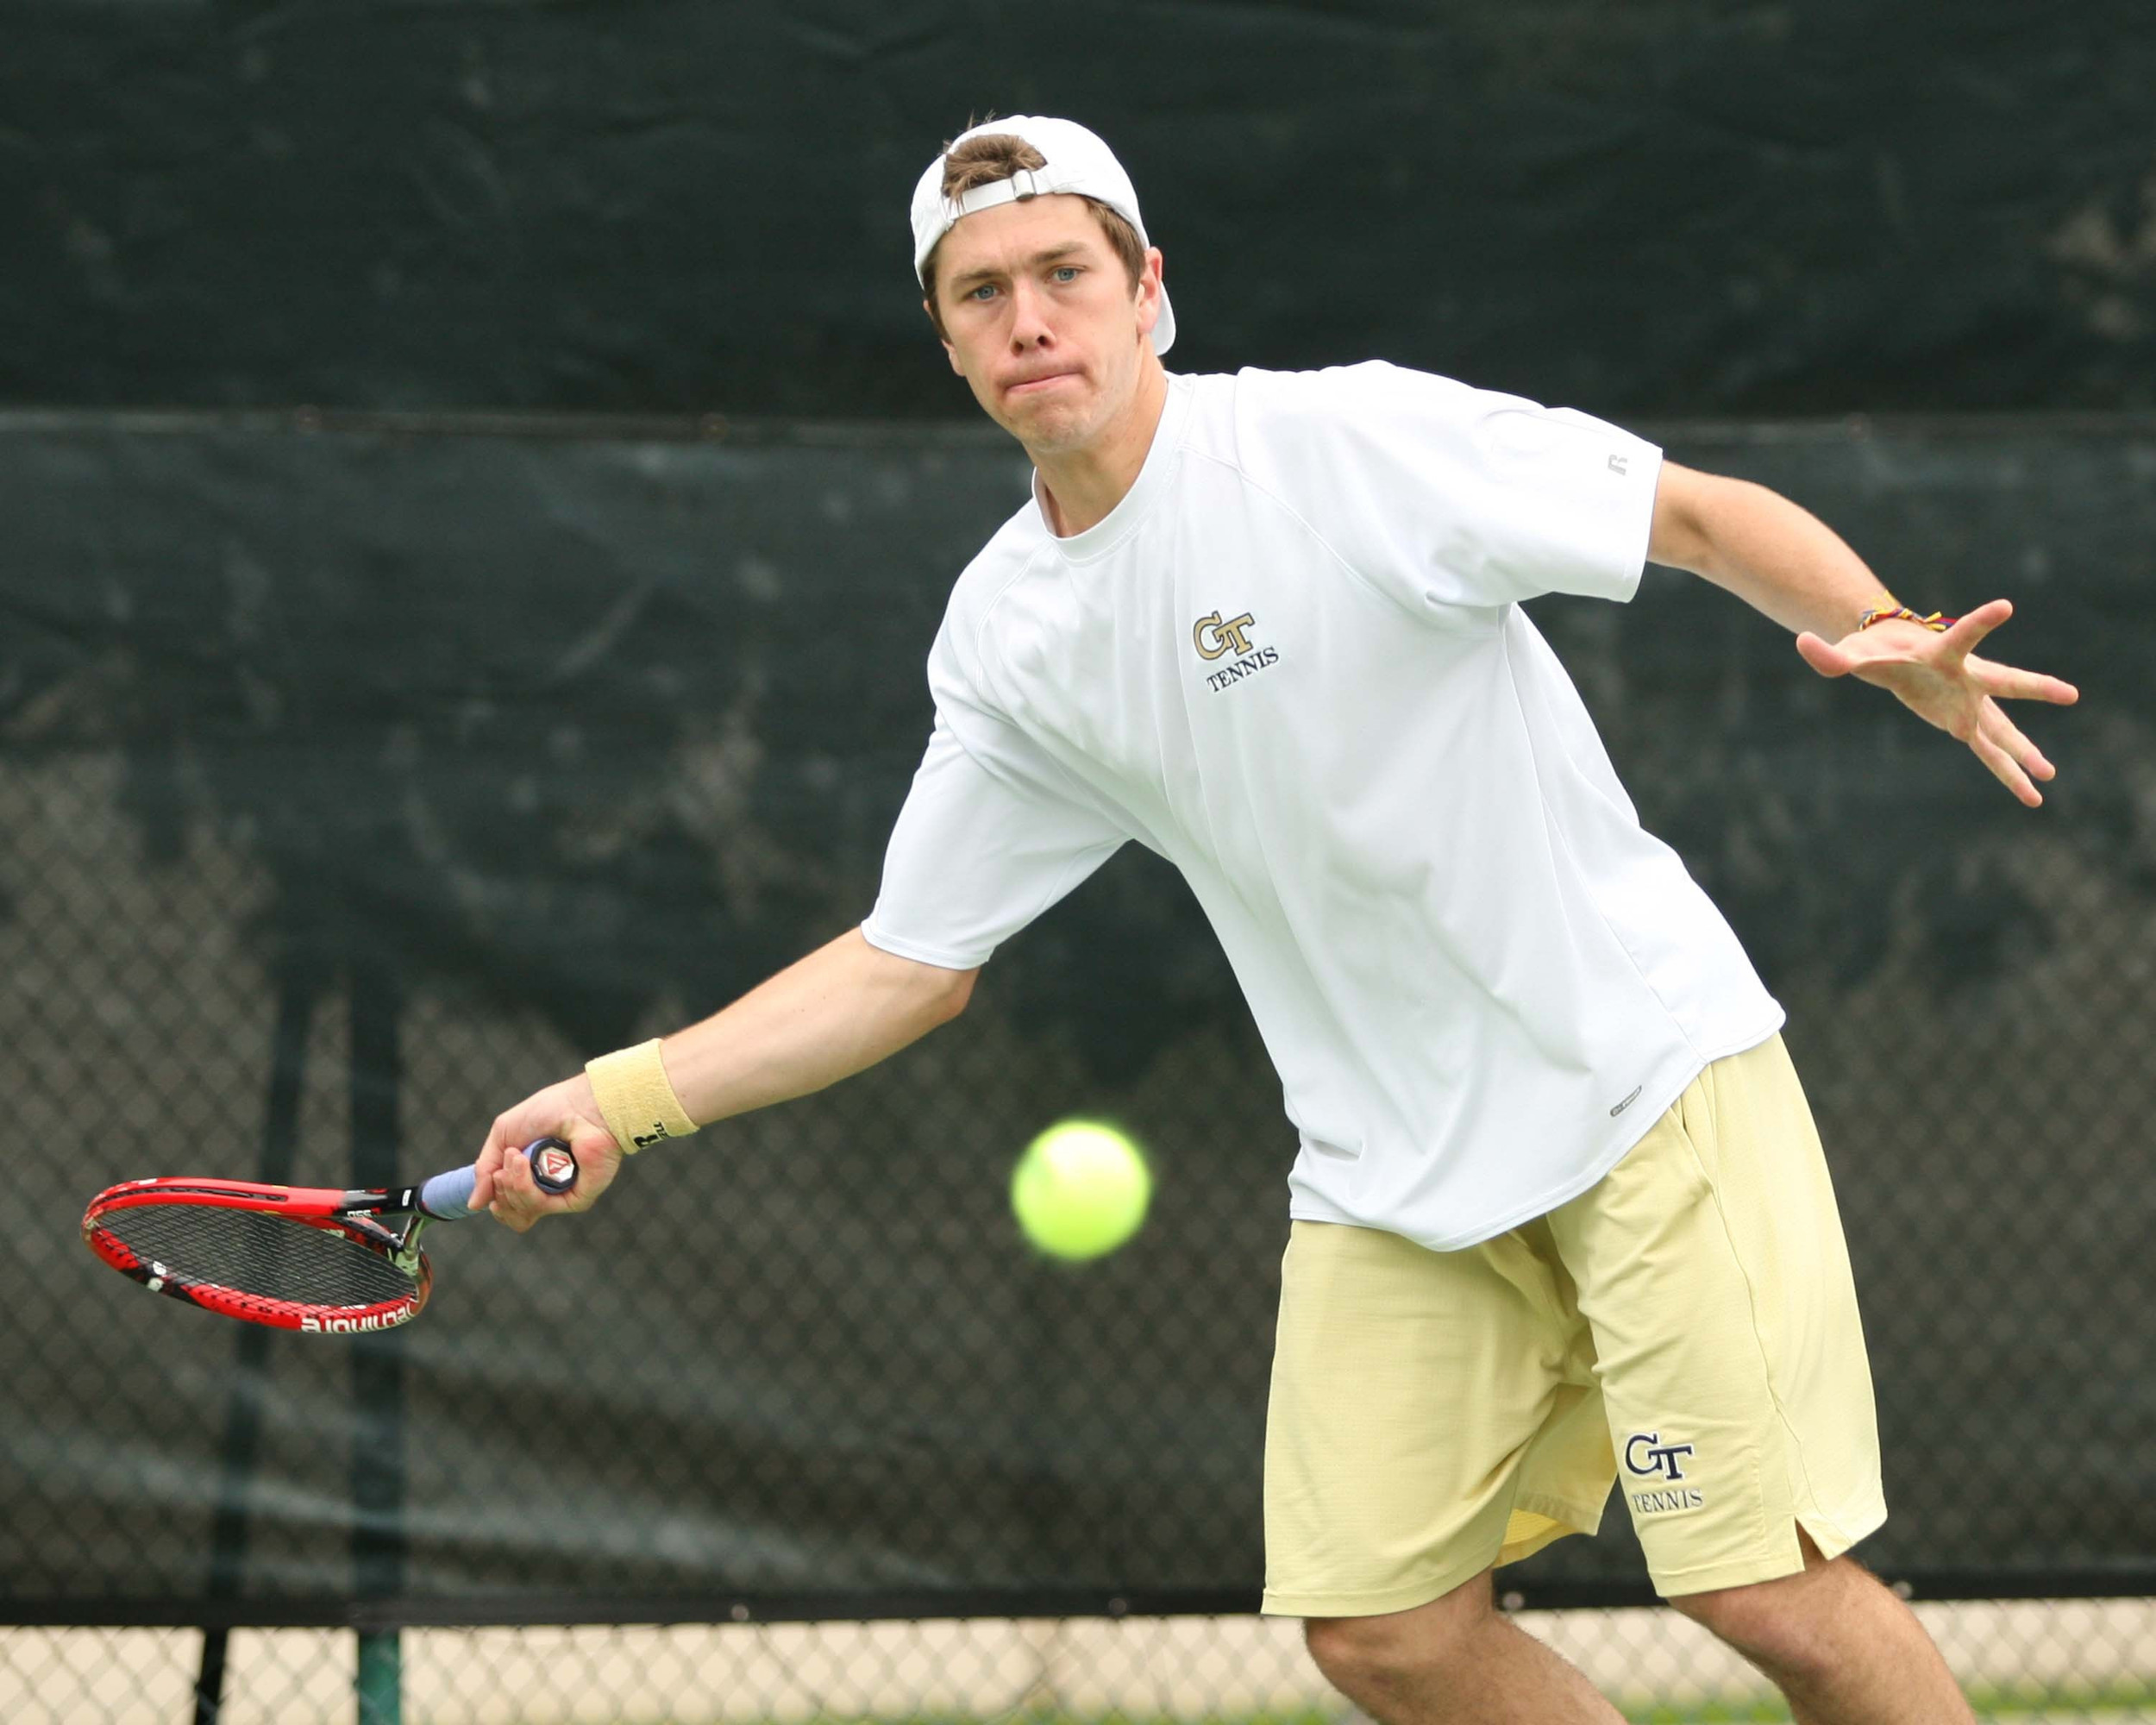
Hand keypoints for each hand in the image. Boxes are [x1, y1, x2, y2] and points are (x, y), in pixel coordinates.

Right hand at [471, 1072, 623, 1232]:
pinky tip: (525, 1164)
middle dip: (501, 1189)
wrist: (579, 1106)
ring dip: (511, 1185)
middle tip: (511, 1160)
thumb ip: (484, 1170)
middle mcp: (546, 1190)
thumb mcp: (503, 1135)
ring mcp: (561, 1196)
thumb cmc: (548, 1112)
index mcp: (531, 1177)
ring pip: (521, 1215)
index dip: (495, 1199)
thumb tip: (473, 1205)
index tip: (494, 1177)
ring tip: (519, 1158)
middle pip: (510, 1214)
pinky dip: (525, 1187)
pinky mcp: (576, 1199)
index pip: (507, 1206)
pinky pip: (541, 1207)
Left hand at [1794, 599, 2078, 806]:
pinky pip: (1990, 751)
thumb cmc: (1873, 649)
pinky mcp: (1965, 722)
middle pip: (2004, 680)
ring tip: (2049, 775)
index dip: (1980, 621)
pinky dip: (2009, 772)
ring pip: (2003, 727)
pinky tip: (2033, 795)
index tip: (2006, 606)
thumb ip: (1828, 653)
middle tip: (2069, 694)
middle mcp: (1966, 676)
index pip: (1963, 634)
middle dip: (2033, 688)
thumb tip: (1800, 641)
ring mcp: (1970, 701)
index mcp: (1942, 652)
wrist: (1892, 654)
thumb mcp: (1850, 653)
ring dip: (2025, 751)